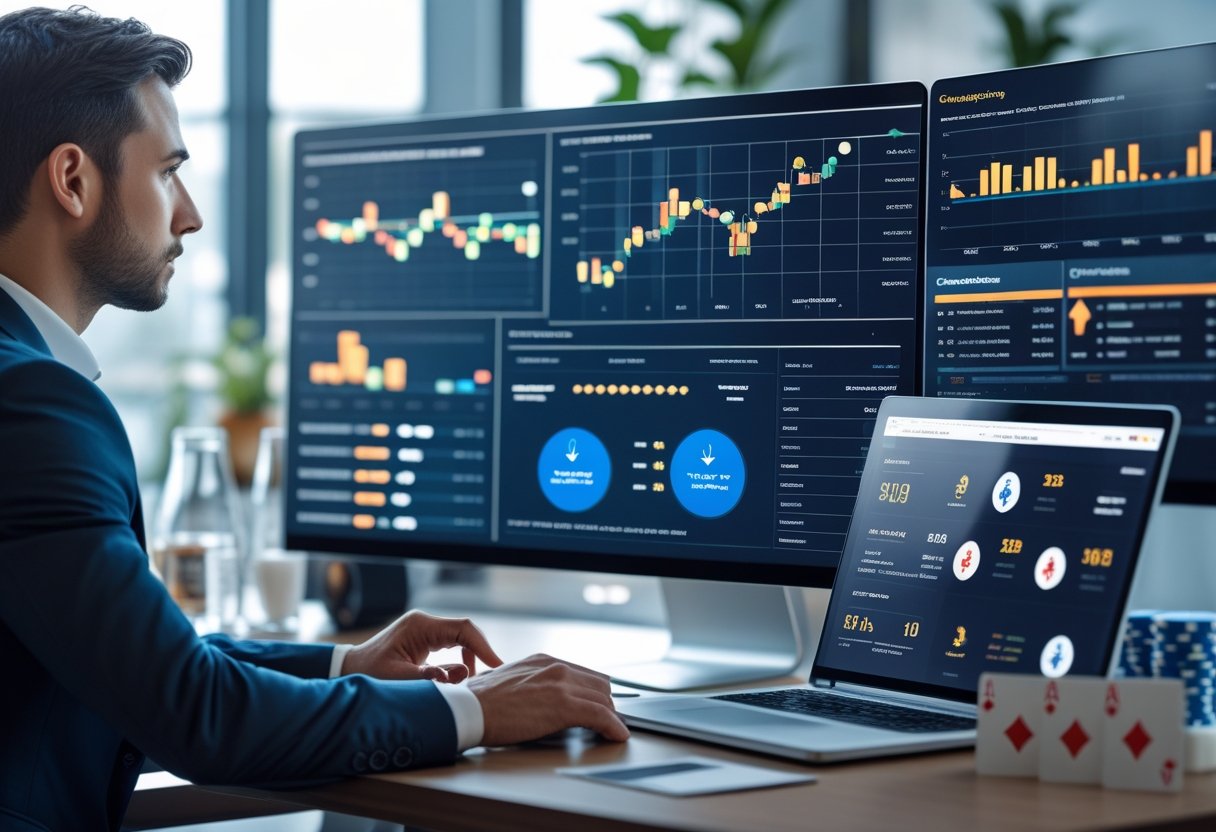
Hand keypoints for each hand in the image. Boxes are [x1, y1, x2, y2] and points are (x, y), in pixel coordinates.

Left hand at [341, 610, 502, 682]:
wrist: (350, 668)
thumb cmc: (370, 673)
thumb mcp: (397, 678)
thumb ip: (427, 677)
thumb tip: (458, 675)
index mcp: (420, 626)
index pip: (463, 628)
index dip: (483, 646)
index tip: (497, 664)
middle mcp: (425, 623)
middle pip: (466, 630)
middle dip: (480, 652)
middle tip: (493, 675)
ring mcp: (426, 629)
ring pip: (461, 637)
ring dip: (471, 657)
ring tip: (473, 681)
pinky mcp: (426, 638)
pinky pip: (452, 644)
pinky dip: (461, 658)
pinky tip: (461, 677)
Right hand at [467, 653, 629, 744]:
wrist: (468, 709)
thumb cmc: (480, 701)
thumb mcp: (510, 681)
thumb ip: (530, 684)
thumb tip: (537, 699)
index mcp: (543, 660)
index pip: (583, 674)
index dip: (593, 693)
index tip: (598, 705)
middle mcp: (556, 667)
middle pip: (598, 685)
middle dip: (604, 705)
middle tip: (606, 722)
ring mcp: (561, 684)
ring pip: (603, 699)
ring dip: (610, 717)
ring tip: (612, 731)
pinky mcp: (564, 705)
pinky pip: (601, 715)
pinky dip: (614, 727)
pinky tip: (617, 735)